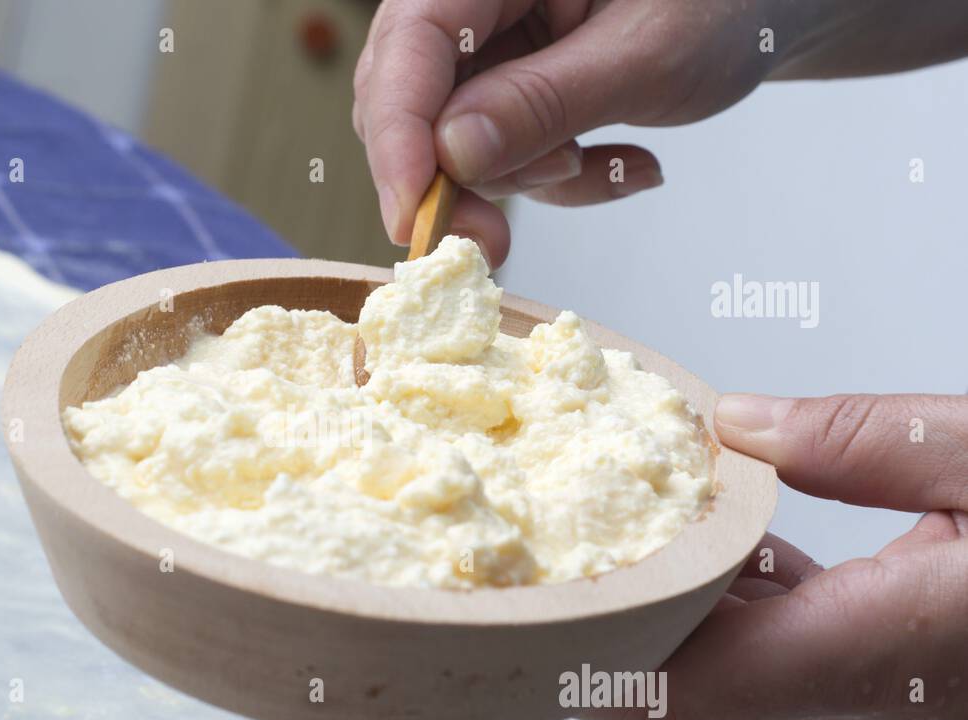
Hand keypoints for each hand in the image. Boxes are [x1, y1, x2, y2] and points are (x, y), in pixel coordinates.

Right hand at [353, 0, 967, 265]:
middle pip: (410, 100)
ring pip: (454, 142)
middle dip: (454, 180)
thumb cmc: (729, 0)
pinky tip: (624, 163)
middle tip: (492, 243)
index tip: (413, 217)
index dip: (398, 135)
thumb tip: (452, 154)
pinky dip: (558, 178)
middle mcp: (480, 1)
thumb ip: (547, 100)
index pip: (411, 43)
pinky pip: (503, 154)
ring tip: (610, 165)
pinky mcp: (514, 85)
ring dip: (527, 180)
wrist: (773, 5)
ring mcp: (494, 46)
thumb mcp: (648, 53)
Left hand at [593, 393, 967, 719]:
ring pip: (740, 662)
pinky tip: (736, 537)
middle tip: (557, 534)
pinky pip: (790, 651)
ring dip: (683, 599)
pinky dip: (749, 600)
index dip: (584, 659)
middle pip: (695, 670)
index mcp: (881, 649)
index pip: (681, 689)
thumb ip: (866, 443)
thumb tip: (740, 425)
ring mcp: (889, 705)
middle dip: (621, 605)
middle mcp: (872, 702)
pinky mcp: (903, 688)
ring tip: (632, 517)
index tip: (518, 617)